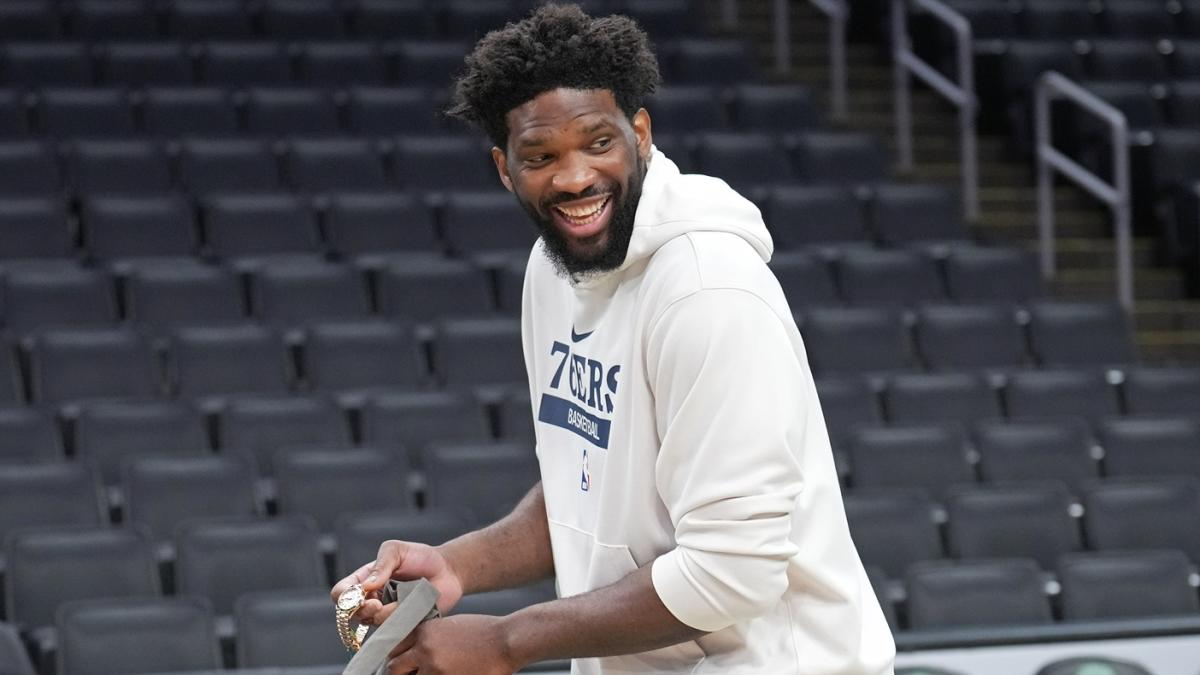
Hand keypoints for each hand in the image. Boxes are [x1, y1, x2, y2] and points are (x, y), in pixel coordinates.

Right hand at [330, 540, 464, 623]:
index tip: (359, 594)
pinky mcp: (402, 625)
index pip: (341, 594)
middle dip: (362, 610)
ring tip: (403, 601)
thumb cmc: (421, 557)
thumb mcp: (397, 550)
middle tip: (377, 604)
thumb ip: (381, 564)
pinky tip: (412, 609)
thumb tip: (366, 586)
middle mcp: (371, 599)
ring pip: (373, 623)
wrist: (448, 570)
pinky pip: (394, 630)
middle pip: (351, 614)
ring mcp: (386, 614)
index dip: (344, 598)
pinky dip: (400, 621)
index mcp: (365, 580)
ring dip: (385, 615)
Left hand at [386, 614, 520, 674]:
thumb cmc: (484, 632)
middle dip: (398, 673)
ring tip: (431, 672)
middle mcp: (425, 649)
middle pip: (394, 667)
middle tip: (405, 674)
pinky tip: (444, 673)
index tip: (397, 663)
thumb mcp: (450, 626)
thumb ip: (428, 637)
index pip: (394, 647)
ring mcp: (434, 667)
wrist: (506, 641)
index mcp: (424, 631)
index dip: (394, 657)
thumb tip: (414, 651)